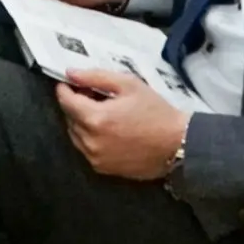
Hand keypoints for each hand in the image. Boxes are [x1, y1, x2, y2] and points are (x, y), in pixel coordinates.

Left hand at [56, 71, 189, 180]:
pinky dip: (90, 137)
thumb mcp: (128, 84)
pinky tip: (108, 130)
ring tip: (103, 112)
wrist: (177, 144)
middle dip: (77, 104)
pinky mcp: (103, 169)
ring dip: (82, 121)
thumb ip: (95, 77)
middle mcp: (90, 141)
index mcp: (95, 118)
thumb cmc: (155, 111)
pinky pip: (86, 149)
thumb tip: (70, 74)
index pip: (66, 101)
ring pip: (76, 134)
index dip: (65, 89)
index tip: (71, 82)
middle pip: (70, 118)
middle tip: (93, 95)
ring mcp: (95, 158)